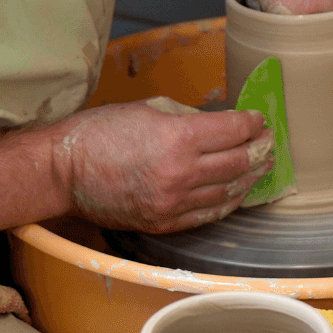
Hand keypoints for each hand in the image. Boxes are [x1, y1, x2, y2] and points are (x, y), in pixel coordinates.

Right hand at [53, 102, 273, 231]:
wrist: (63, 172)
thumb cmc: (98, 134)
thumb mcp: (147, 110)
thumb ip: (187, 118)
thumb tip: (219, 124)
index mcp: (177, 139)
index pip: (232, 131)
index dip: (251, 123)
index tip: (259, 119)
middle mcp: (180, 174)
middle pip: (238, 162)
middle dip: (260, 149)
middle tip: (270, 142)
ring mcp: (173, 203)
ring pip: (228, 191)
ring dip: (250, 177)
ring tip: (261, 166)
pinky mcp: (164, 223)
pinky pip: (208, 215)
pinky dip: (228, 202)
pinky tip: (238, 192)